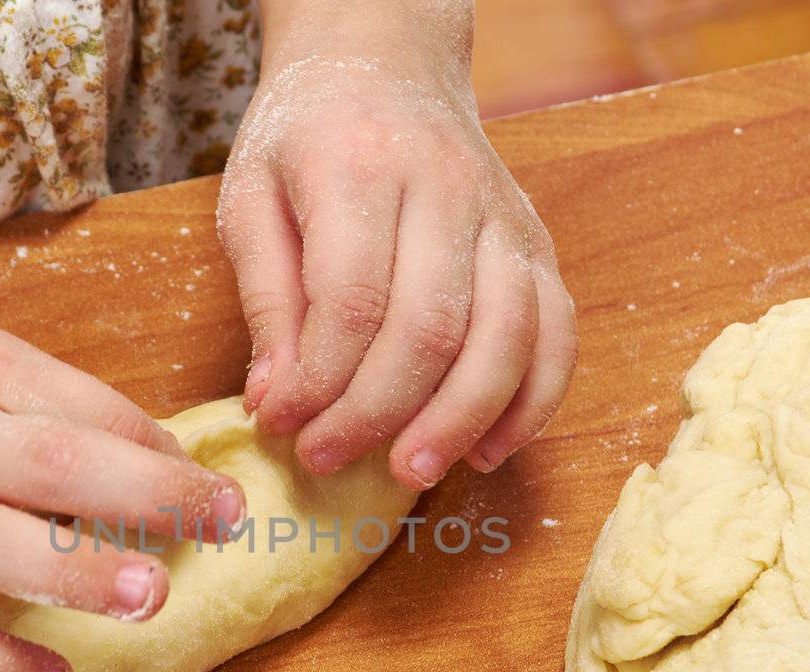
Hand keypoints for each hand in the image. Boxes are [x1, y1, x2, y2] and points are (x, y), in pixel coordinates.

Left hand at [216, 5, 576, 489]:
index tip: (279, 424)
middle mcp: (444, 187)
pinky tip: (490, 450)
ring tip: (409, 471)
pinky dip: (533, 402)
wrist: (385, 61)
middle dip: (378, 413)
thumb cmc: (307, 137)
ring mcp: (503, 216)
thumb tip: (275, 402)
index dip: (316, 380)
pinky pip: (557, 332)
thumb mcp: (251, 197)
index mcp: (359, 166)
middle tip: (327, 460)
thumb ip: (264, 298)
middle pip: (430, 327)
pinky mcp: (536, 243)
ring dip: (461, 420)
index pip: (350, 299)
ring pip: (506, 336)